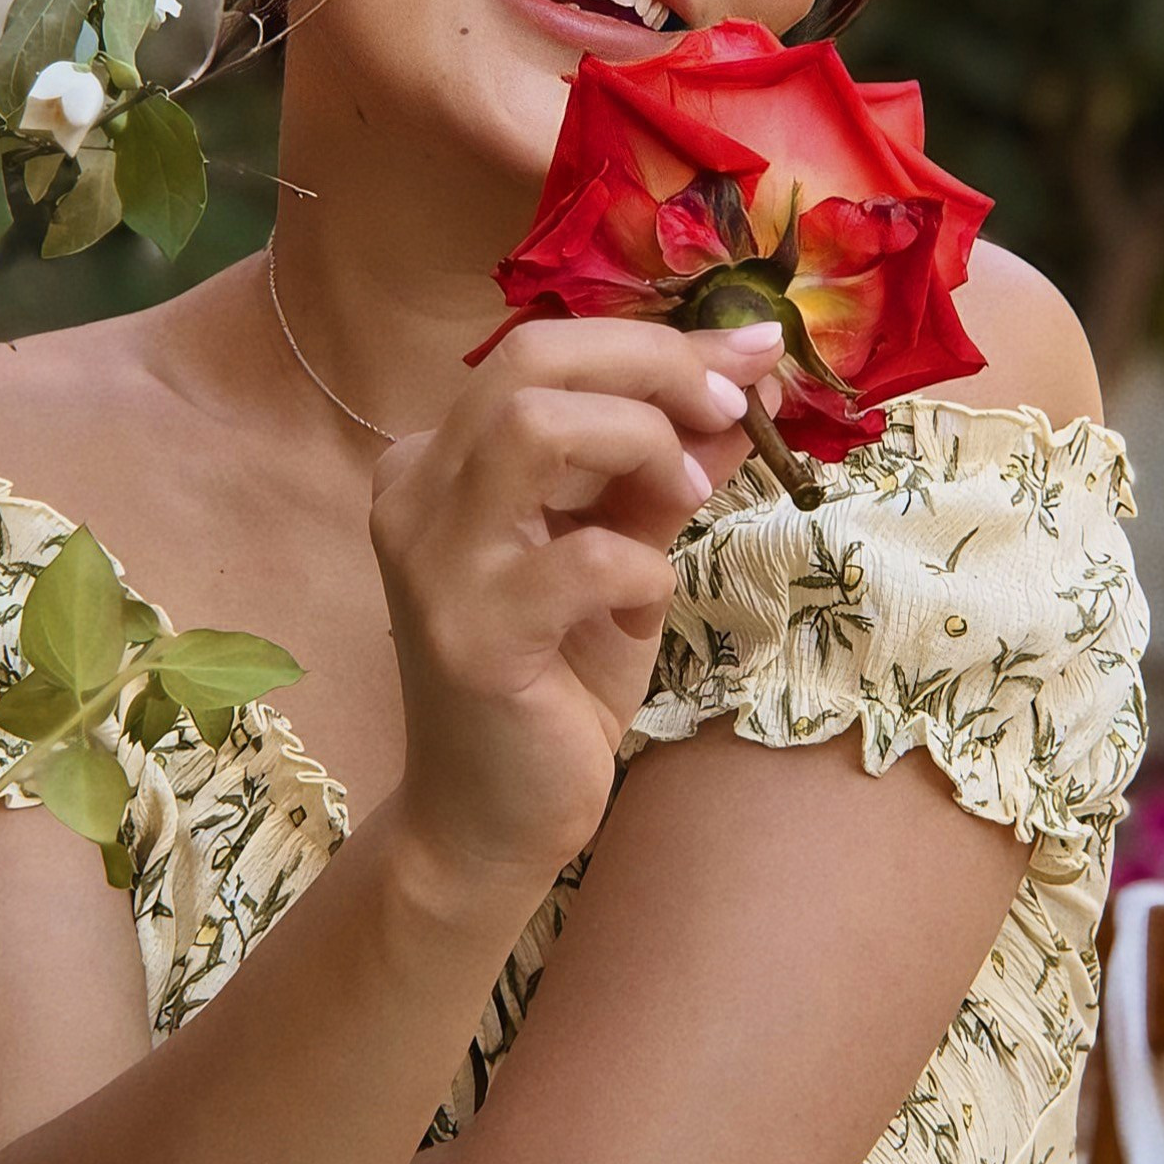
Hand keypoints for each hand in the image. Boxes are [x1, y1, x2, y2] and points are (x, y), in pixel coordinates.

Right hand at [368, 318, 781, 891]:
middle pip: (531, 362)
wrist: (488, 820)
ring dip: (638, 441)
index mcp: (440, 460)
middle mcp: (416, 494)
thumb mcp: (618, 554)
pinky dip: (641, 568)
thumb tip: (742, 388)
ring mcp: (434, 562)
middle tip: (730, 408)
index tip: (747, 356)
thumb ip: (662, 472)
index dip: (655, 343)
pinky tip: (644, 608)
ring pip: (531, 426)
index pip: (543, 352)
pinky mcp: (471, 636)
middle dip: (653, 366)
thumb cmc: (553, 682)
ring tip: (686, 494)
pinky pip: (580, 558)